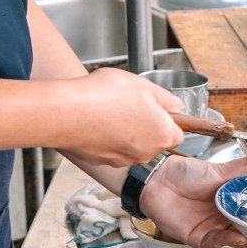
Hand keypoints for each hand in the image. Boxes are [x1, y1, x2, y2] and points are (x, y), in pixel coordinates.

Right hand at [56, 68, 184, 165]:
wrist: (68, 113)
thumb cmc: (105, 96)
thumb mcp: (143, 85)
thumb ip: (167, 99)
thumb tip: (177, 107)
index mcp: (163, 134)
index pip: (178, 132)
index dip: (167, 118)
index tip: (156, 108)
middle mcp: (148, 152)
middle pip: (155, 140)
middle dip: (147, 125)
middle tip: (130, 105)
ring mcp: (126, 160)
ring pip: (134, 145)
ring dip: (127, 132)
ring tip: (111, 111)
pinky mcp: (106, 161)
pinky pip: (114, 149)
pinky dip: (109, 138)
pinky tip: (99, 122)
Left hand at [141, 144, 246, 247]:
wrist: (157, 180)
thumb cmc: (185, 173)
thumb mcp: (220, 171)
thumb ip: (246, 166)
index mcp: (231, 203)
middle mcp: (223, 218)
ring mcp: (211, 228)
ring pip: (235, 239)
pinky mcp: (198, 237)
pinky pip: (216, 242)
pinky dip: (228, 241)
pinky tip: (239, 237)